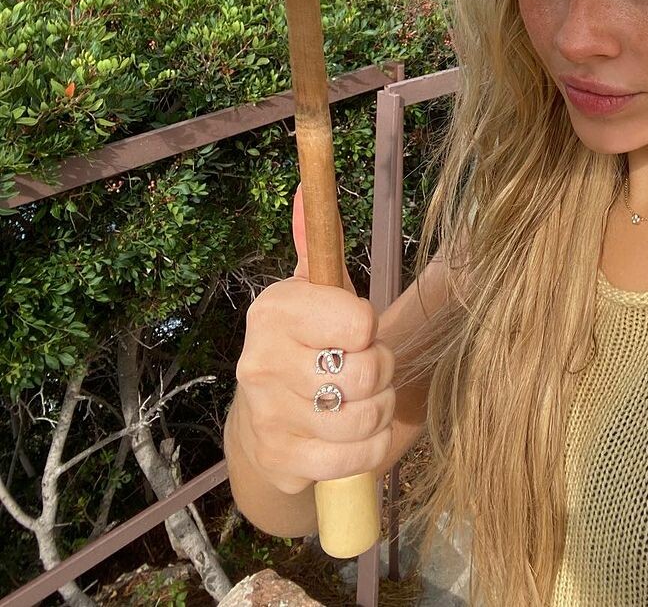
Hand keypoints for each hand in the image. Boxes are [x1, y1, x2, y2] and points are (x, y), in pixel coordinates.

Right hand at [232, 182, 395, 494]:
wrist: (262, 428)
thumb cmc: (304, 347)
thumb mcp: (312, 293)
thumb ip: (317, 243)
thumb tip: (304, 191)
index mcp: (273, 311)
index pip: (358, 322)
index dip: (370, 330)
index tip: (357, 332)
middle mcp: (260, 361)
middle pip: (367, 373)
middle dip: (381, 374)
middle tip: (366, 371)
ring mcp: (268, 415)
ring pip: (366, 417)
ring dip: (379, 412)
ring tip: (362, 403)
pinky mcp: (282, 461)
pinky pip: (357, 459)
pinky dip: (371, 450)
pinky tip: (356, 437)